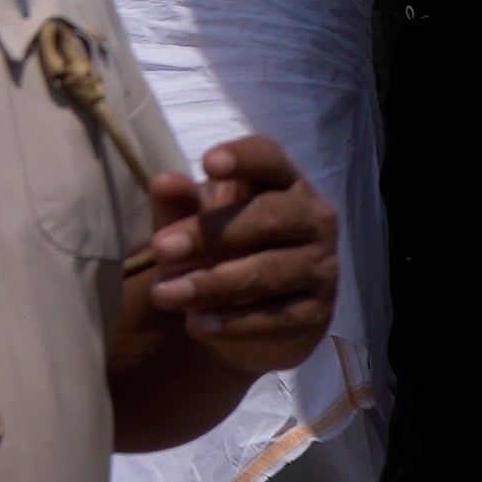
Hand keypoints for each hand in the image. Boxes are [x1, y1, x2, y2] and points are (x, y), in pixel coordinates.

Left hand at [135, 133, 339, 368]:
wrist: (251, 316)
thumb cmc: (226, 249)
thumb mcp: (199, 224)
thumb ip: (182, 205)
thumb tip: (163, 183)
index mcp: (286, 183)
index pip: (270, 159)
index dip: (243, 158)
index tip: (206, 163)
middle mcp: (314, 220)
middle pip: (270, 217)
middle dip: (210, 234)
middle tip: (160, 250)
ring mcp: (321, 268)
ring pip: (269, 272)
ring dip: (212, 284)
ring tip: (164, 294)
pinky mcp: (317, 314)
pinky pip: (275, 318)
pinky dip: (233, 322)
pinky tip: (196, 323)